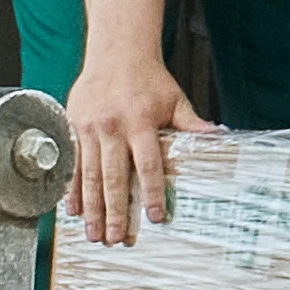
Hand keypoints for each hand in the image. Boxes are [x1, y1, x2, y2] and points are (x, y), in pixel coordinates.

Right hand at [63, 55, 202, 247]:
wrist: (116, 51)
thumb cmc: (148, 78)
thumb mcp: (174, 99)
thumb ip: (191, 123)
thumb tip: (217, 138)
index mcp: (140, 122)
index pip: (148, 164)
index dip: (152, 192)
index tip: (154, 217)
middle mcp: (113, 127)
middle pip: (114, 177)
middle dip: (114, 211)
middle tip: (114, 238)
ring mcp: (90, 128)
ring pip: (90, 175)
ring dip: (91, 208)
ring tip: (92, 233)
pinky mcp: (74, 126)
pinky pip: (73, 163)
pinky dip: (72, 188)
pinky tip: (72, 210)